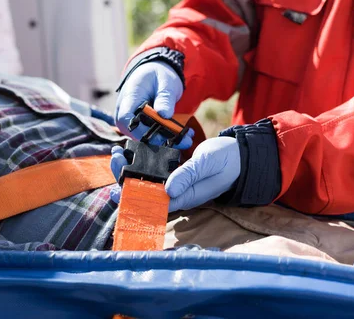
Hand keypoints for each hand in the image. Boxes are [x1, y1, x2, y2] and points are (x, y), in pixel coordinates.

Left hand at [109, 137, 239, 210]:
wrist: (240, 154)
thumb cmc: (226, 160)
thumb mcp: (207, 164)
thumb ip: (188, 175)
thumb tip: (168, 190)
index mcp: (184, 196)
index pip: (152, 202)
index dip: (133, 196)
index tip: (117, 187)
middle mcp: (176, 193)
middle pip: (144, 192)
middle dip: (125, 178)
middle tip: (114, 159)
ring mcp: (175, 183)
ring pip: (146, 181)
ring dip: (130, 169)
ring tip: (116, 153)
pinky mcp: (175, 173)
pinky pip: (153, 171)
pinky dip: (140, 162)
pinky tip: (129, 151)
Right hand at [114, 61, 191, 147]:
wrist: (154, 72)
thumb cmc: (158, 74)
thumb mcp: (166, 82)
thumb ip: (164, 98)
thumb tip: (164, 114)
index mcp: (129, 97)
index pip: (127, 119)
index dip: (142, 131)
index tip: (163, 136)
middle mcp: (125, 111)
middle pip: (135, 132)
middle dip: (159, 140)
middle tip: (184, 140)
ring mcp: (131, 119)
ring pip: (143, 136)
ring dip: (165, 140)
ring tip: (187, 138)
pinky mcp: (139, 124)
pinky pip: (149, 134)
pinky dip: (164, 136)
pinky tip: (181, 135)